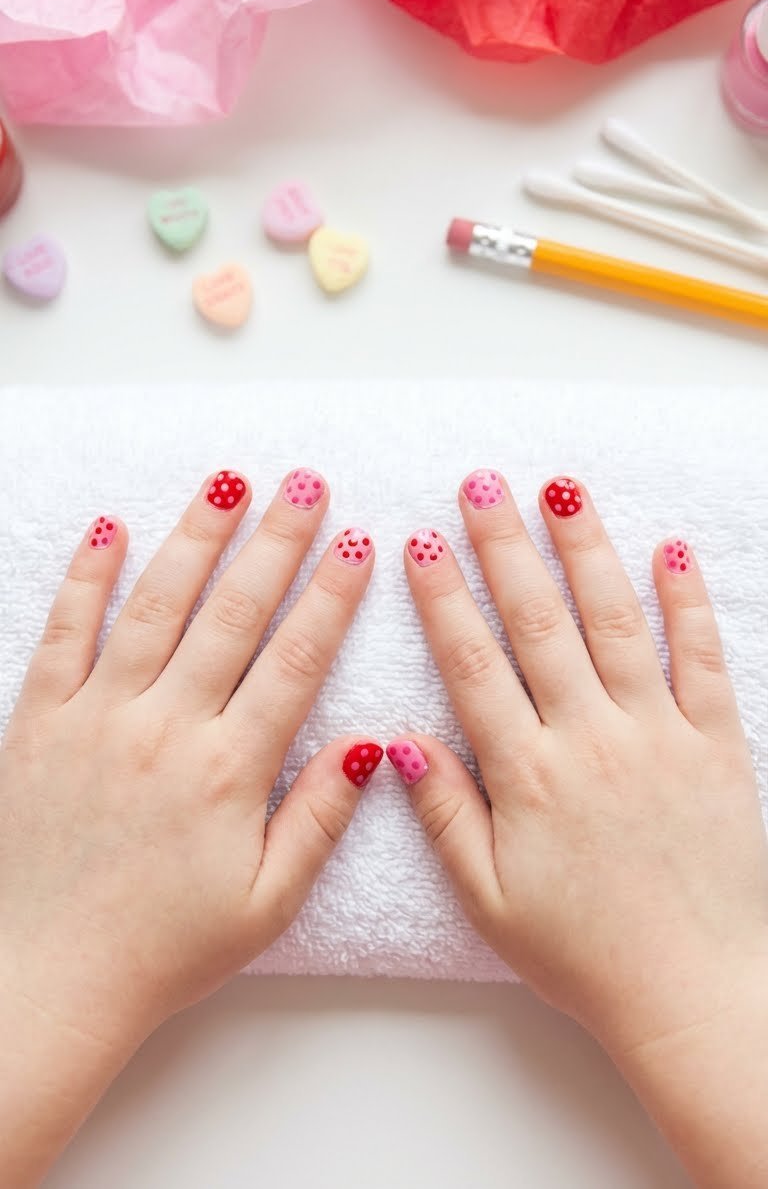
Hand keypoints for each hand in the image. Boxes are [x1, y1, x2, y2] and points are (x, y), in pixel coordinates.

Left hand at [0, 469, 377, 1184]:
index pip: (295, 661)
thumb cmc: (159, 950)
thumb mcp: (265, 904)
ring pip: (155, 606)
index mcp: (227, 772)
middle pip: (233, 614)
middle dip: (277, 542)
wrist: (42, 981)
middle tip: (307, 484)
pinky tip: (109, 529)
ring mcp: (96, 717)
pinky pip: (65, 633)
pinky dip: (86, 577)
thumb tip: (373, 745)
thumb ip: (319, 818)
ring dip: (196, 538)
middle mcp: (164, 729)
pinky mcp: (39, 720)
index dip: (332, 597)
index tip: (358, 542)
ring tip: (228, 482)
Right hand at [394, 475, 767, 1185]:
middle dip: (505, 546)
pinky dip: (688, 601)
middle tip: (482, 483)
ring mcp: (658, 735)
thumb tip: (395, 740)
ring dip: (585, 550)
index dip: (443, 600)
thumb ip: (443, 813)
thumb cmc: (587, 956)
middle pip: (539, 623)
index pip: (473, 666)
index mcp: (528, 776)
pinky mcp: (716, 745)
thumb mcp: (490, 900)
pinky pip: (702, 659)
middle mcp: (591, 739)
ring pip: (615, 621)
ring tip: (562, 489)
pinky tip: (672, 550)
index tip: (422, 542)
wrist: (696, 993)